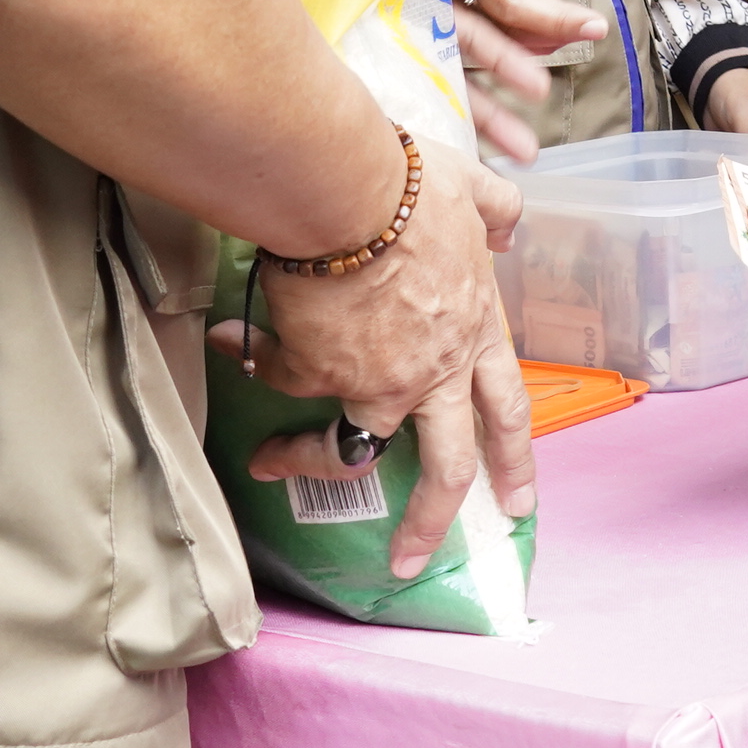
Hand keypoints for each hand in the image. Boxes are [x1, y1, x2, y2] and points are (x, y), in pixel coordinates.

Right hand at [209, 132, 536, 569]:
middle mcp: (432, 372)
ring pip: (349, 445)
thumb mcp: (472, 191)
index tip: (515, 501)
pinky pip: (280, 376)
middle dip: (431, 519)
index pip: (506, 409)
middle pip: (444, 464)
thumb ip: (498, 211)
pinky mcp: (314, 371)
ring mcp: (374, 380)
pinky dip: (254, 358)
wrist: (347, 194)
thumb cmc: (412, 187)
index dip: (513, 457)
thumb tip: (509, 223)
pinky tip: (231, 343)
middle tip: (414, 560)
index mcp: (474, 334)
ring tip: (272, 463)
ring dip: (306, 461)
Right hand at [438, 0, 605, 163]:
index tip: (590, 28)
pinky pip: (446, 85)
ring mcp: (423, 27)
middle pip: (474, 33)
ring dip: (488, 111)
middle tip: (542, 90)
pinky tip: (493, 152)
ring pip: (455, 71)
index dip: (542, 13)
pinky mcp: (423, 51)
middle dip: (508, 63)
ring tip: (524, 149)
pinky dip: (471, 117)